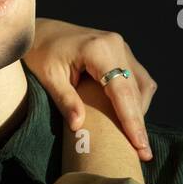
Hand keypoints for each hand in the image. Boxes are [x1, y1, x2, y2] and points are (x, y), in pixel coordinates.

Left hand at [25, 18, 157, 160]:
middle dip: (139, 122)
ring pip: (142, 84)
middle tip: (142, 152)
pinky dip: (135, 99)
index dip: (132, 120)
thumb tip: (79, 126)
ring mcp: (121, 47)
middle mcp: (117, 45)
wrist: (40, 31)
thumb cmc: (40, 52)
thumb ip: (65, 100)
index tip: (139, 145)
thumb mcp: (49, 77)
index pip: (122, 91)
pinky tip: (128, 119)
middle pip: (136, 90)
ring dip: (139, 111)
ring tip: (135, 139)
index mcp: (100, 49)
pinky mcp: (120, 52)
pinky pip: (137, 78)